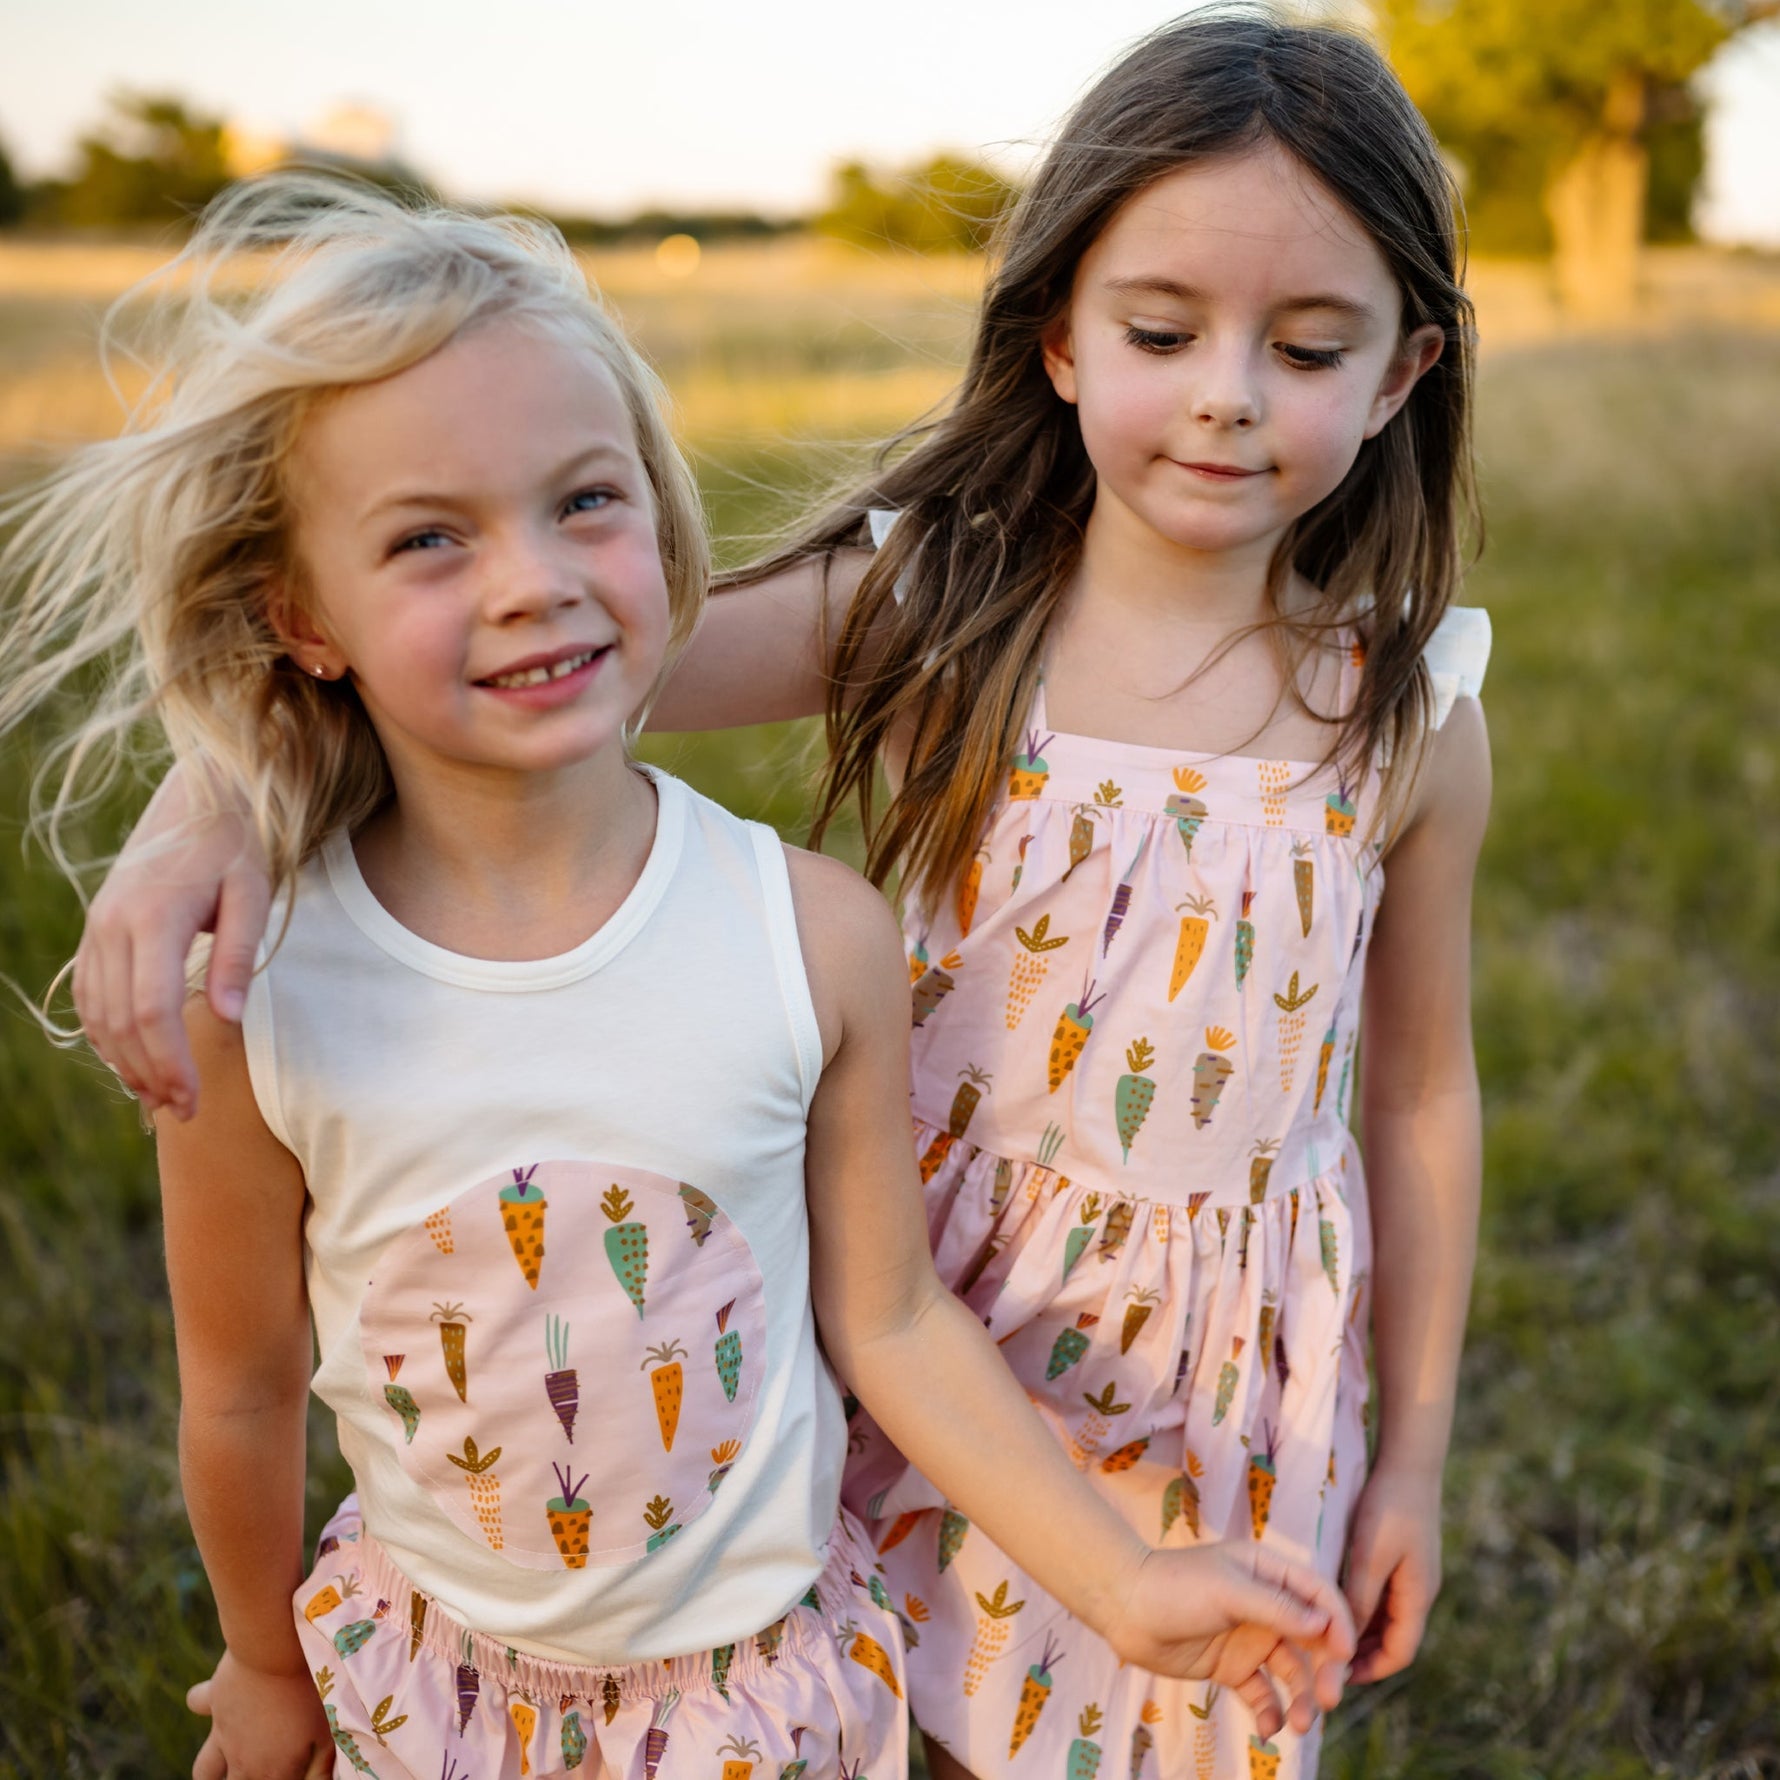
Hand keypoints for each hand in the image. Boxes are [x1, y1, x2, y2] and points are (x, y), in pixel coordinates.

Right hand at [73, 762, 268, 1120]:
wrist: (201, 792)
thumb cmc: (238, 844)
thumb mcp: (253, 895)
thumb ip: (239, 957)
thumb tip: (226, 1022)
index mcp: (153, 917)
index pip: (153, 1011)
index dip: (170, 1063)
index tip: (194, 1101)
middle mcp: (113, 923)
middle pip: (122, 1021)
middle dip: (150, 1074)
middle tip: (184, 1113)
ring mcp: (97, 924)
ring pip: (98, 1011)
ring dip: (124, 1060)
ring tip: (159, 1098)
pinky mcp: (97, 925)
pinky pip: (90, 992)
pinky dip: (107, 1032)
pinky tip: (132, 1059)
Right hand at [187, 1649, 333, 1779]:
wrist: (276, 1652)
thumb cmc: (309, 1694)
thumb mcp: (327, 1735)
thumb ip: (322, 1769)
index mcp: (273, 1772)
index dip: (284, 1779)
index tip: (289, 1772)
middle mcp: (243, 1761)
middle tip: (255, 1770)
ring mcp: (224, 1733)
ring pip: (204, 1772)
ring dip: (211, 1773)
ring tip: (222, 1769)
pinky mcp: (215, 1700)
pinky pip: (197, 1702)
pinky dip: (200, 1700)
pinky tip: (207, 1698)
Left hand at [1108, 1542, 1355, 1739]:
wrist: (1124, 1608)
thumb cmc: (1174, 1585)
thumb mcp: (1228, 1590)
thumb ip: (1276, 1607)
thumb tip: (1324, 1623)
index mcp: (1268, 1572)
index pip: (1319, 1595)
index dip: (1338, 1622)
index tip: (1344, 1654)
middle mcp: (1266, 1605)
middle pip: (1314, 1639)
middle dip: (1325, 1670)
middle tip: (1327, 1699)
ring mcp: (1250, 1638)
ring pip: (1292, 1672)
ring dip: (1302, 1698)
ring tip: (1300, 1724)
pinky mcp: (1233, 1668)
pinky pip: (1264, 1694)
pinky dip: (1272, 1712)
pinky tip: (1269, 1729)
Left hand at [1341, 1464, 1442, 1682]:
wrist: (1408, 1462)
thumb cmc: (1388, 1508)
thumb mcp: (1369, 1556)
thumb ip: (1360, 1599)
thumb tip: (1345, 1641)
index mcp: (1418, 1596)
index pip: (1400, 1652)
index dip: (1371, 1670)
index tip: (1338, 1676)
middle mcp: (1419, 1592)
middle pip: (1394, 1639)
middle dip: (1363, 1655)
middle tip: (1325, 1661)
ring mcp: (1413, 1575)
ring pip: (1387, 1619)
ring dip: (1361, 1631)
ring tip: (1324, 1636)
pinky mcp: (1402, 1558)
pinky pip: (1384, 1596)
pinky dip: (1363, 1608)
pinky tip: (1335, 1603)